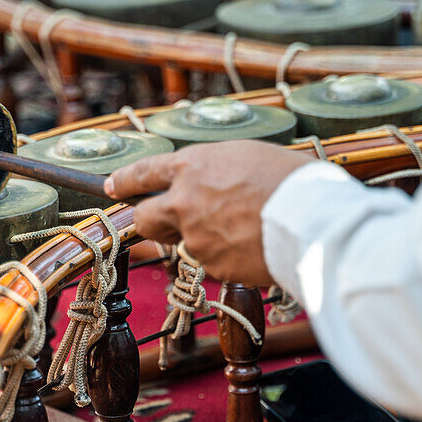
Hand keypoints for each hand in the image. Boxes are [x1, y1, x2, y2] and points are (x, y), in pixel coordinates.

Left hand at [104, 141, 313, 285]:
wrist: (309, 221)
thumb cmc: (289, 180)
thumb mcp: (247, 156)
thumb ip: (215, 170)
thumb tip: (209, 183)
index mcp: (191, 167)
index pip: (143, 173)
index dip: (124, 181)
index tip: (111, 186)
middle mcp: (183, 202)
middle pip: (146, 219)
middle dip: (151, 221)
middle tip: (164, 222)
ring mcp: (195, 237)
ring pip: (187, 241)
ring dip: (206, 238)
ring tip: (244, 228)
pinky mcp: (212, 266)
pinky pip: (214, 260)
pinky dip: (228, 255)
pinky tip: (254, 245)